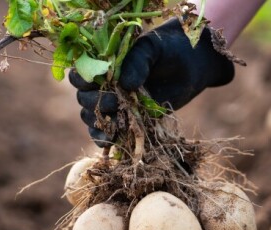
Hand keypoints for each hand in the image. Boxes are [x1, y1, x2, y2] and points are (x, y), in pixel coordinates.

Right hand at [70, 18, 235, 146]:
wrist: (191, 65)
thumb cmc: (168, 49)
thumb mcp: (152, 48)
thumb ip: (137, 61)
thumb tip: (125, 84)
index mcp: (102, 63)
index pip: (80, 74)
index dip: (83, 81)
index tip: (99, 82)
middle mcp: (102, 84)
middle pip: (83, 98)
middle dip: (96, 102)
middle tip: (115, 101)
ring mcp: (112, 104)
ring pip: (91, 117)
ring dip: (99, 122)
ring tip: (116, 123)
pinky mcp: (124, 120)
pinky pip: (105, 133)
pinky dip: (104, 138)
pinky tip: (112, 140)